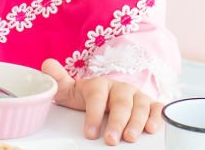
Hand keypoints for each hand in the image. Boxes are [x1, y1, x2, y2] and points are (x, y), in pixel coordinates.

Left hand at [41, 59, 162, 144]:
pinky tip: (152, 129)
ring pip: (140, 106)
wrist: (107, 96)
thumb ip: (58, 81)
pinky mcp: (150, 104)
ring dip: (137, 122)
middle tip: (111, 140)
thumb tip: (46, 65)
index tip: (90, 133)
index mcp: (99, 84)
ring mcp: (137, 96)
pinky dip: (157, 117)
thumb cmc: (88, 97)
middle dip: (117, 122)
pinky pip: (157, 108)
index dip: (93, 115)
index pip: (97, 97)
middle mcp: (120, 88)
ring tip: (131, 138)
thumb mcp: (70, 90)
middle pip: (121, 103)